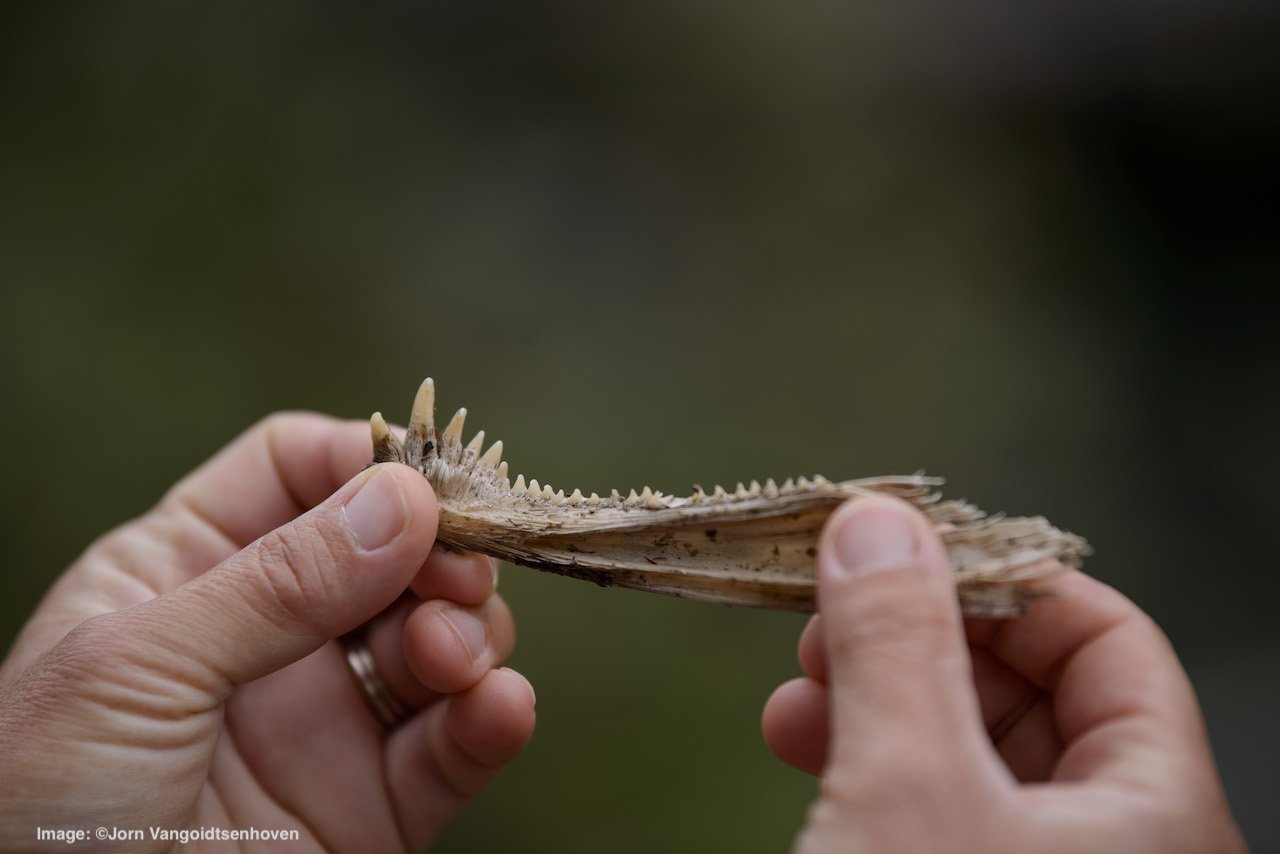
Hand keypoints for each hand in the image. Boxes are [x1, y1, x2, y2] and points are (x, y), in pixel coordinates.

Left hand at [0, 414, 534, 851]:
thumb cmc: (37, 805)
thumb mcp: (135, 668)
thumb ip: (276, 584)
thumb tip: (403, 498)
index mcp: (188, 572)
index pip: (295, 472)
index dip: (365, 461)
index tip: (426, 482)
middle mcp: (269, 636)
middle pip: (391, 551)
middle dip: (439, 551)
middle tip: (462, 570)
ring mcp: (326, 721)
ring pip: (438, 640)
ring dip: (466, 633)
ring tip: (446, 657)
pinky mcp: (371, 806)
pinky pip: (452, 749)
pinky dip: (490, 720)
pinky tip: (498, 708)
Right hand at [762, 496, 1245, 852]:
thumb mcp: (908, 786)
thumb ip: (898, 645)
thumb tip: (876, 522)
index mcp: (1156, 811)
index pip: (1111, 640)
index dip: (1005, 580)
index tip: (903, 551)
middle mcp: (1114, 842)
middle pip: (1031, 689)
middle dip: (916, 638)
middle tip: (830, 615)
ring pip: (967, 749)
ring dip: (874, 696)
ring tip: (798, 684)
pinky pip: (930, 804)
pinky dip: (865, 761)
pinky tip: (800, 740)